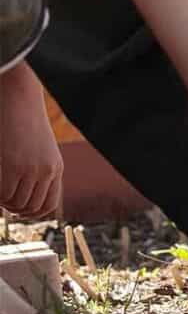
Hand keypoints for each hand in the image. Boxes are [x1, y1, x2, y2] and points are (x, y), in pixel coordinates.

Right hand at [0, 64, 63, 219]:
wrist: (18, 101)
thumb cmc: (22, 123)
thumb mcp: (37, 149)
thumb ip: (36, 171)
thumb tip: (22, 202)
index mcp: (55, 168)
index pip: (48, 205)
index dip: (31, 213)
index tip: (16, 210)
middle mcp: (47, 171)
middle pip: (31, 207)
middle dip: (14, 209)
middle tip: (2, 201)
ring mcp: (30, 170)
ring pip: (16, 203)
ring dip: (4, 202)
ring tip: (0, 189)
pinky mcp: (13, 167)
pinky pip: (3, 195)